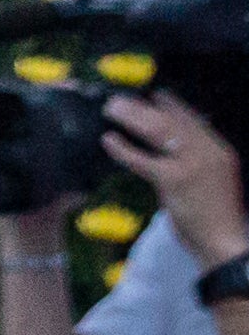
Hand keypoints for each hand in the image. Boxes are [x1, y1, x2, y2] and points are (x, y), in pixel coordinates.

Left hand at [110, 91, 248, 265]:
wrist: (225, 240)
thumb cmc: (216, 216)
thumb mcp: (214, 180)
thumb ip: (198, 162)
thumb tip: (173, 150)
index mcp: (218, 150)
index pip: (193, 120)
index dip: (173, 105)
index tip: (155, 94)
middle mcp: (207, 152)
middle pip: (171, 121)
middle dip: (144, 107)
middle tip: (120, 100)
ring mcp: (191, 164)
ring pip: (157, 132)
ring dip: (132, 117)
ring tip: (111, 109)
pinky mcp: (173, 180)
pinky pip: (142, 159)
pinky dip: (123, 148)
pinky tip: (108, 140)